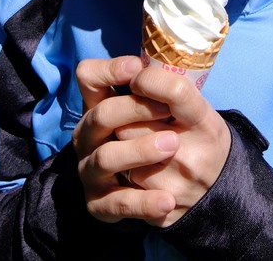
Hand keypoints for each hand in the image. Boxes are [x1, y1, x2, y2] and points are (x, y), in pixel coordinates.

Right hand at [72, 57, 230, 226]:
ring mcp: (91, 169)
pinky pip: (117, 203)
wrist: (183, 184)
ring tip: (173, 145)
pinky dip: (143, 202)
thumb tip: (151, 75)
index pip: (89, 76)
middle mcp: (89, 134)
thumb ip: (166, 87)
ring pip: (106, 157)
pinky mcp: (99, 204)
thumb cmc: (172, 132)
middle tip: (167, 111)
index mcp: (102, 103)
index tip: (136, 68)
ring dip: (140, 150)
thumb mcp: (175, 106)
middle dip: (135, 109)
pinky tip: (167, 200)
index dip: (108, 70)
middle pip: (100, 115)